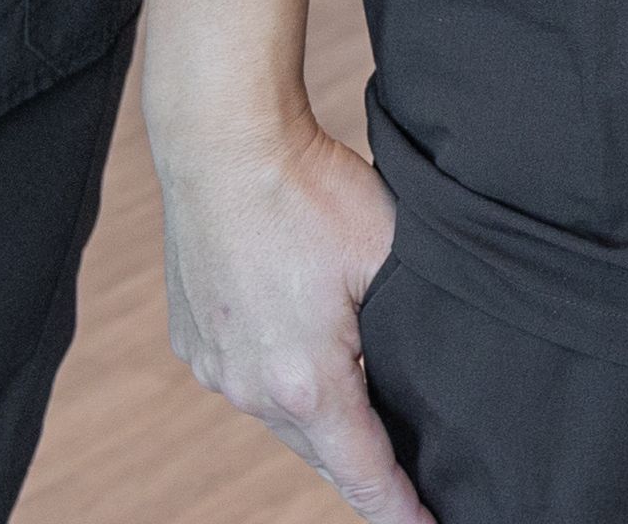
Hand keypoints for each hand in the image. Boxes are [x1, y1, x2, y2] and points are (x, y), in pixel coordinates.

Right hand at [158, 111, 421, 518]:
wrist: (222, 142)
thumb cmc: (310, 191)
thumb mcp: (389, 256)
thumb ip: (412, 322)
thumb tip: (435, 363)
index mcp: (306, 382)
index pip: (363, 472)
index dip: (400, 511)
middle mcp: (250, 389)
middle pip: (322, 453)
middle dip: (364, 469)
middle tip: (407, 483)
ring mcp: (214, 367)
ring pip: (282, 418)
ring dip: (321, 421)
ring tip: (362, 414)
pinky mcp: (193, 340)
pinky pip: (247, 381)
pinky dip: (280, 382)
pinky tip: (305, 352)